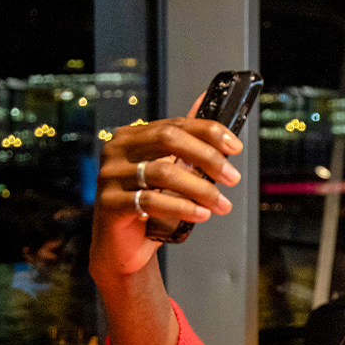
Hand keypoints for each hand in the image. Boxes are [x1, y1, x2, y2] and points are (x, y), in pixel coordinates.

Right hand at [88, 113, 241, 282]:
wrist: (123, 246)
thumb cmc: (150, 207)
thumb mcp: (170, 170)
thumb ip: (185, 140)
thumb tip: (204, 98)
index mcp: (132, 137)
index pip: (174, 125)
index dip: (208, 132)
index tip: (235, 147)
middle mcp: (117, 150)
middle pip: (168, 140)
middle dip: (207, 158)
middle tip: (232, 177)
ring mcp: (110, 176)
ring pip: (163, 172)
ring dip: (201, 189)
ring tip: (222, 204)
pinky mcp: (109, 203)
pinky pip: (151, 200)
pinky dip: (182, 207)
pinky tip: (201, 214)